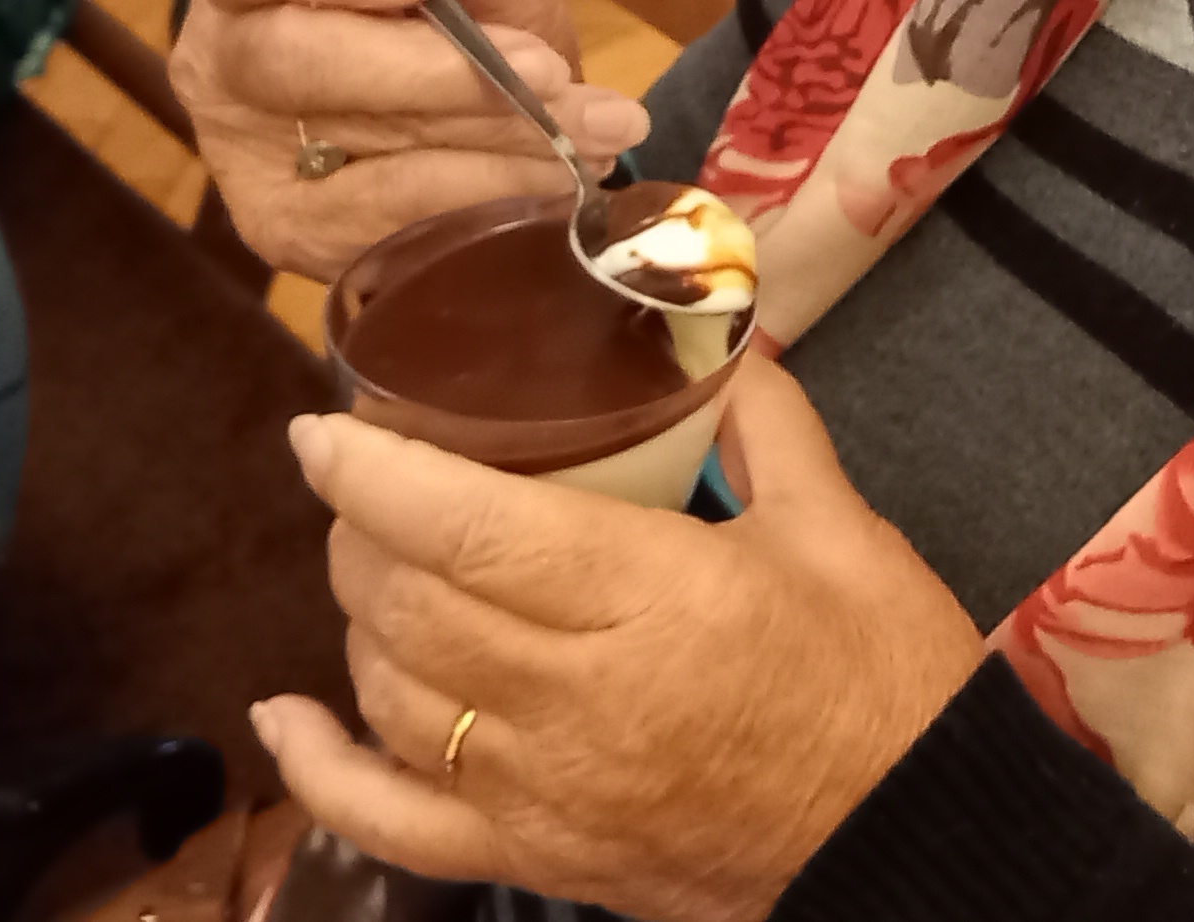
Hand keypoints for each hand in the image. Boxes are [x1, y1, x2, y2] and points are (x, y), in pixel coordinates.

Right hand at [168, 0, 650, 282]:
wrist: (469, 129)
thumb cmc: (458, 24)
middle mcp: (223, 64)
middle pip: (300, 61)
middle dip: (437, 70)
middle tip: (547, 70)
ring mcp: (246, 160)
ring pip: (359, 151)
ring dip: (496, 141)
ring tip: (596, 127)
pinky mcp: (288, 233)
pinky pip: (391, 225)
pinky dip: (489, 199)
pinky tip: (560, 178)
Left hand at [251, 362, 985, 920]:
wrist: (908, 840)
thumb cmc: (883, 684)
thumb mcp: (843, 533)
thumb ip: (768, 428)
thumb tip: (719, 340)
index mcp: (654, 600)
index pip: (470, 529)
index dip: (376, 475)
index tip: (323, 428)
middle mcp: (578, 698)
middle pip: (410, 606)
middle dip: (362, 533)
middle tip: (369, 481)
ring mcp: (544, 788)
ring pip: (392, 695)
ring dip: (360, 622)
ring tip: (378, 566)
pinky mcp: (536, 855)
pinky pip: (391, 823)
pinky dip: (320, 770)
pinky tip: (285, 714)